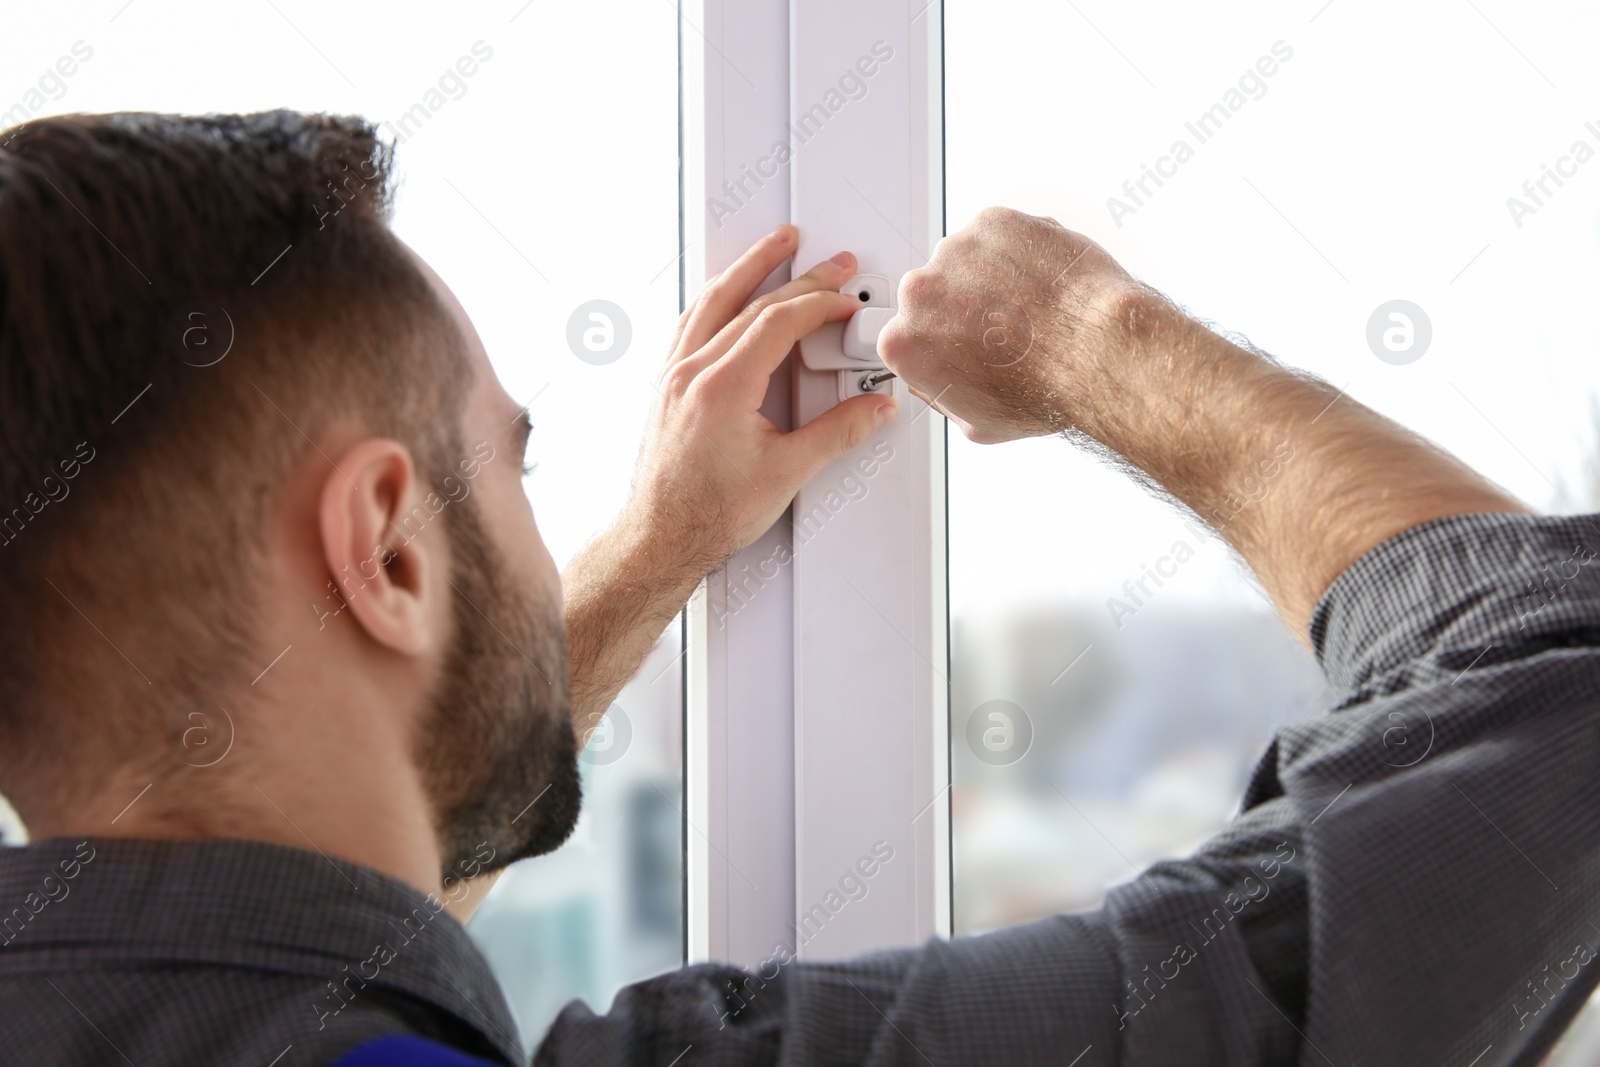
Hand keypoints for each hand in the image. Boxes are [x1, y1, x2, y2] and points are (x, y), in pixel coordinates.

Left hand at [627, 224, 899, 570]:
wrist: (661, 537)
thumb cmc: (708, 513)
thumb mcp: (788, 472)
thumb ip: (839, 432)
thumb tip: (875, 409)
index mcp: (722, 387)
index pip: (779, 321)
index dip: (820, 304)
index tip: (847, 302)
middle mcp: (691, 372)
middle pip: (750, 302)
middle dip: (799, 278)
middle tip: (832, 263)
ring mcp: (672, 375)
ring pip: (712, 302)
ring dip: (748, 268)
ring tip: (776, 245)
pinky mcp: (665, 386)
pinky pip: (690, 323)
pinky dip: (716, 299)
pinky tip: (726, 294)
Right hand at [877, 206, 1133, 443]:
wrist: (1096, 351)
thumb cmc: (1044, 388)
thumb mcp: (977, 424)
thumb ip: (943, 395)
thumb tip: (944, 381)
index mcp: (904, 342)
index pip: (907, 336)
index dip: (938, 344)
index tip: (959, 348)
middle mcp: (920, 292)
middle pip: (933, 295)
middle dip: (961, 309)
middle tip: (1001, 332)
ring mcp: (956, 252)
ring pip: (966, 260)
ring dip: (990, 278)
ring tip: (1029, 308)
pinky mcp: (993, 223)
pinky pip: (999, 234)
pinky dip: (1018, 251)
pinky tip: (1040, 282)